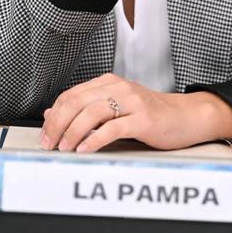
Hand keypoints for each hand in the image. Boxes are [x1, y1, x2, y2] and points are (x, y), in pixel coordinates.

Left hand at [41, 75, 231, 152]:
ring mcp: (132, 101)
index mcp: (108, 83)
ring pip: (92, 113)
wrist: (186, 116)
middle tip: (49, 144)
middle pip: (77, 102)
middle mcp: (118, 87)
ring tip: (64, 148)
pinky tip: (85, 149)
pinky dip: (94, 139)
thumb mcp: (115, 108)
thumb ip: (86, 109)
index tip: (44, 134)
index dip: (54, 115)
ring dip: (72, 133)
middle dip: (57, 125)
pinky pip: (113, 128)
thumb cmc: (150, 115)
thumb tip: (51, 114)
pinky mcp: (143, 119)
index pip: (71, 95)